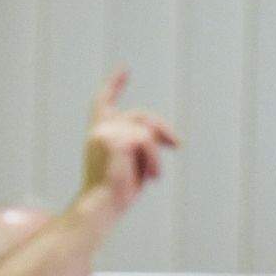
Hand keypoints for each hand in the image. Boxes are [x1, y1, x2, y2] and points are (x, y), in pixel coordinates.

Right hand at [76, 71, 179, 218]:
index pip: (103, 103)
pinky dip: (154, 160)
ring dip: (155, 156)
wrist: (101, 207)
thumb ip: (139, 143)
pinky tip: (152, 177)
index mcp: (98, 134)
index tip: (124, 69)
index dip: (114, 84)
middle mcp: (98, 130)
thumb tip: (163, 135)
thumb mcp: (132, 162)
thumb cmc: (115, 192)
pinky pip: (147, 142)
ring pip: (146, 132)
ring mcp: (105, 134)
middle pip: (140, 115)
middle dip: (162, 129)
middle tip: (178, 145)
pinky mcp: (114, 141)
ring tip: (154, 177)